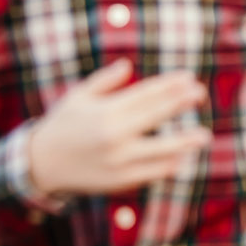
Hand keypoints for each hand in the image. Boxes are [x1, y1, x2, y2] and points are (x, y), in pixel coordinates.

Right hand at [24, 61, 210, 197]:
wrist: (41, 165)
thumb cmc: (63, 125)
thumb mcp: (78, 96)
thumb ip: (105, 81)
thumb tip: (128, 65)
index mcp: (106, 110)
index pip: (145, 94)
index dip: (169, 85)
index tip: (188, 77)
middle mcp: (114, 134)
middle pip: (155, 116)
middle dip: (180, 103)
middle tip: (200, 93)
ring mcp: (118, 159)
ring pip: (159, 150)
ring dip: (184, 142)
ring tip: (204, 136)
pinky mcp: (119, 180)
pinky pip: (150, 173)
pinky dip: (167, 166)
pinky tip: (182, 159)